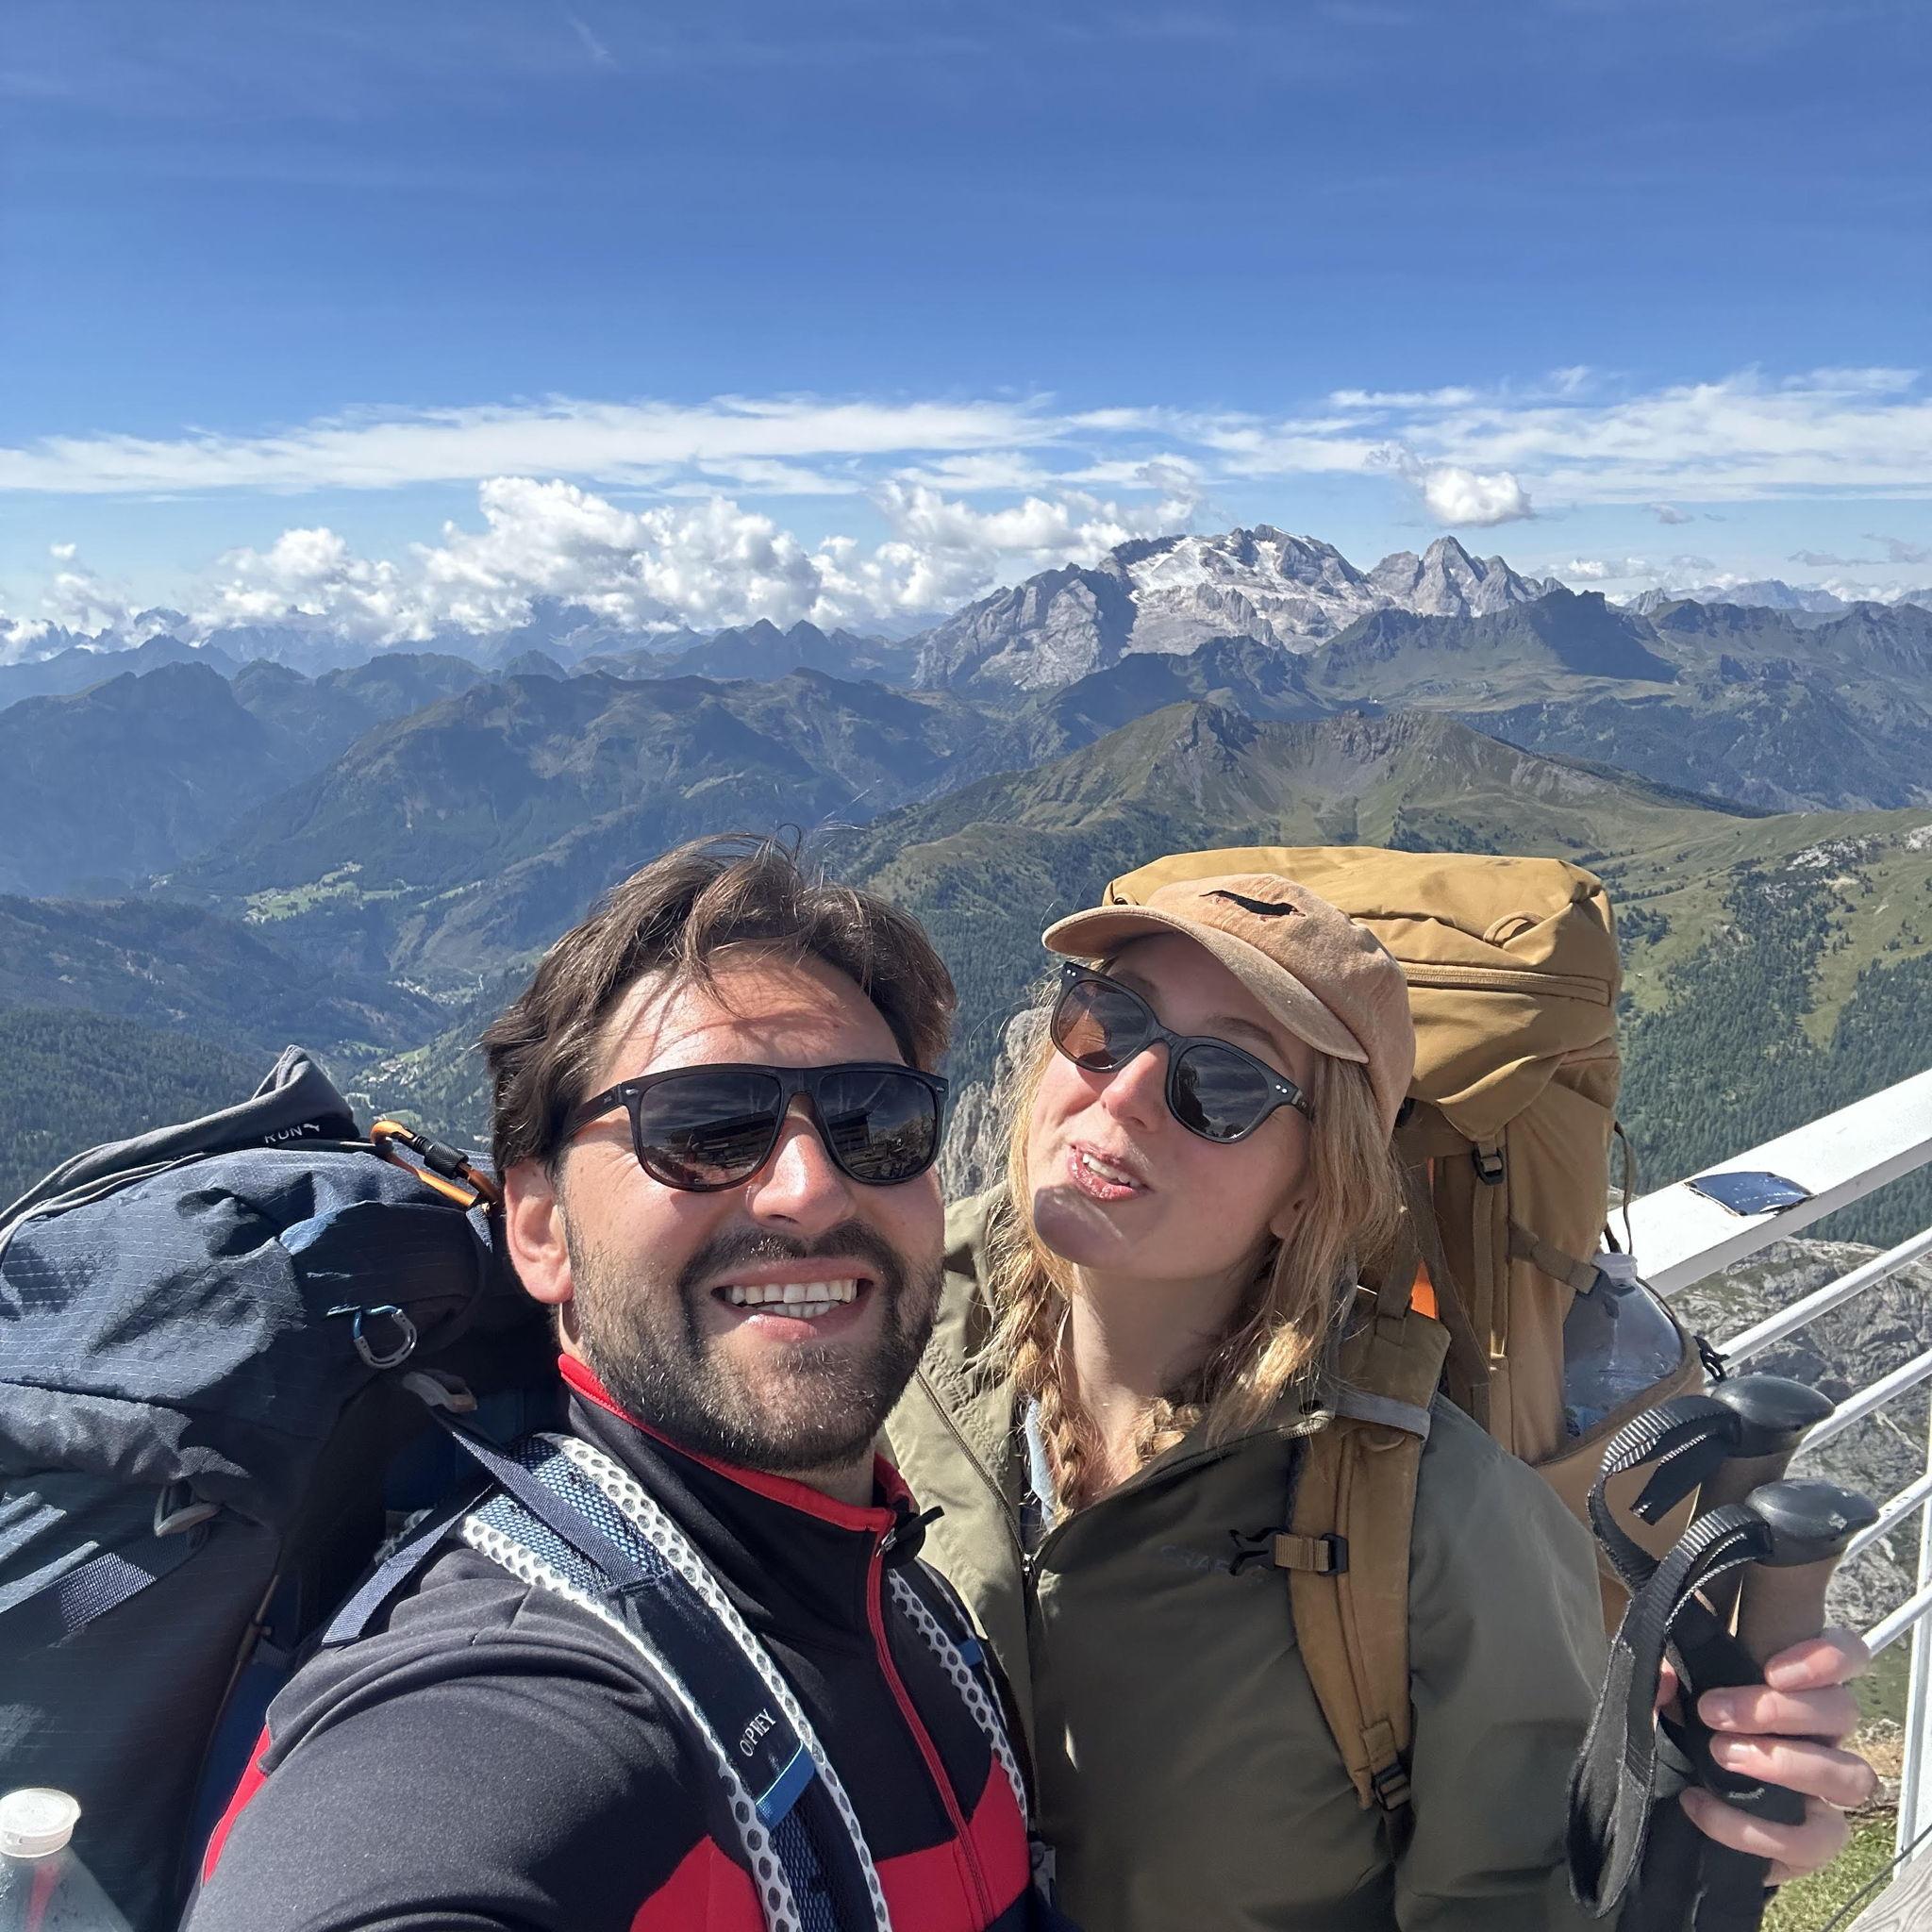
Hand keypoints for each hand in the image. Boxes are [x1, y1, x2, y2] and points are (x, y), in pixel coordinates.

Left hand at [1674, 1628, 1878, 1883]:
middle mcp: (1825, 1734)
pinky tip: (1703, 1807)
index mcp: (1797, 1687)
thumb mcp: (1669, 1695)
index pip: (1846, 1654)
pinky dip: (1755, 1829)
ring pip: (1853, 1776)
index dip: (1827, 1657)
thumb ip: (1664, 1676)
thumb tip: (1666, 1678)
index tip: (1771, 1670)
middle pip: (1842, 1710)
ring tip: (1721, 1757)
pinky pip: (1814, 1841)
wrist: (1681, 1797)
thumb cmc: (1687, 1730)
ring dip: (1785, 1764)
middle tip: (1712, 1713)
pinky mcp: (1815, 1842)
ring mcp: (1827, 1790)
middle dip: (1777, 1710)